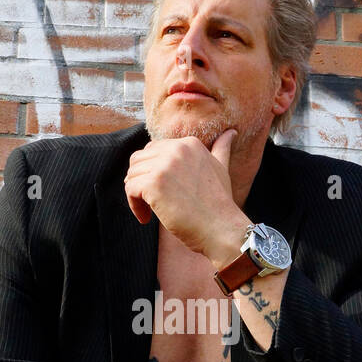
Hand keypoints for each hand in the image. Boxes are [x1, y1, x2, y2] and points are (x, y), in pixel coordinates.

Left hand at [123, 129, 246, 258]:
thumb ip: (221, 149)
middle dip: (141, 181)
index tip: (163, 192)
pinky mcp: (154, 183)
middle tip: (151, 203)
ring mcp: (164, 165)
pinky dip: (134, 206)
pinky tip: (146, 218)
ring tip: (149, 212)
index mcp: (189, 144)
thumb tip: (232, 132)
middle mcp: (176, 149)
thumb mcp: (221, 169)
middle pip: (139, 160)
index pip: (153, 150)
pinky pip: (130, 189)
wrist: (221, 229)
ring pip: (132, 174)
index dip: (152, 172)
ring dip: (136, 195)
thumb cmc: (220, 204)